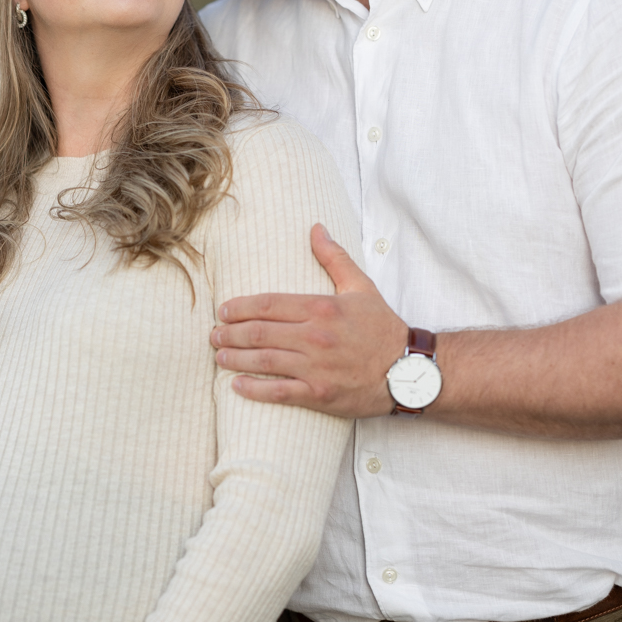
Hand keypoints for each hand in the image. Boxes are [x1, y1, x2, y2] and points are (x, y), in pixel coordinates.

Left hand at [210, 224, 406, 418]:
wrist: (408, 371)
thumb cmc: (383, 328)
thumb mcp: (361, 287)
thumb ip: (334, 258)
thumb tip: (316, 228)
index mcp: (321, 308)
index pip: (269, 304)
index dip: (240, 307)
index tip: (223, 310)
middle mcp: (315, 337)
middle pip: (259, 333)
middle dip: (230, 333)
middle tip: (213, 334)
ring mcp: (316, 367)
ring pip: (264, 361)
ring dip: (235, 358)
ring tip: (219, 355)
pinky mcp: (319, 394)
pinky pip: (279, 391)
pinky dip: (254, 389)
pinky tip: (236, 385)